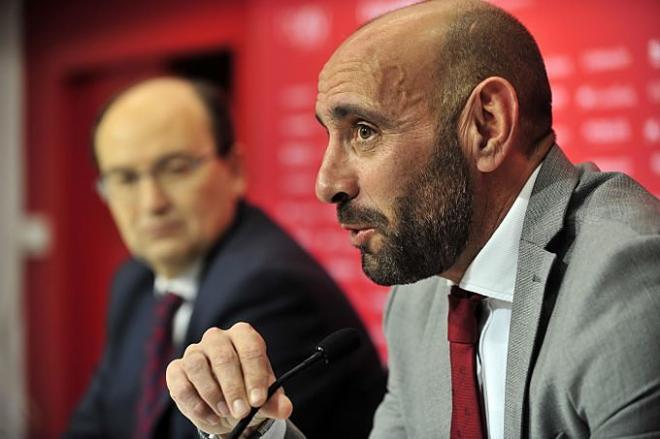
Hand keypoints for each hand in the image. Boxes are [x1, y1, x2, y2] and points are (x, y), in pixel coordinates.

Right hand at [166, 322, 292, 433]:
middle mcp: (217, 338)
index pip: (250, 349)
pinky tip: (210, 416)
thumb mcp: (264, 397)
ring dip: (213, 394)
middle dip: (233, 388)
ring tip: (226, 414)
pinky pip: (180, 384)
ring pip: (198, 367)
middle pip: (223, 357)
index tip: (258, 400)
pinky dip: (195, 404)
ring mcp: (194, 352)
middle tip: (242, 412)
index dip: (255, 375)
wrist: (228, 406)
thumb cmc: (249, 392)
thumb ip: (274, 401)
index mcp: (243, 335)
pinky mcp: (176, 370)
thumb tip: (284, 408)